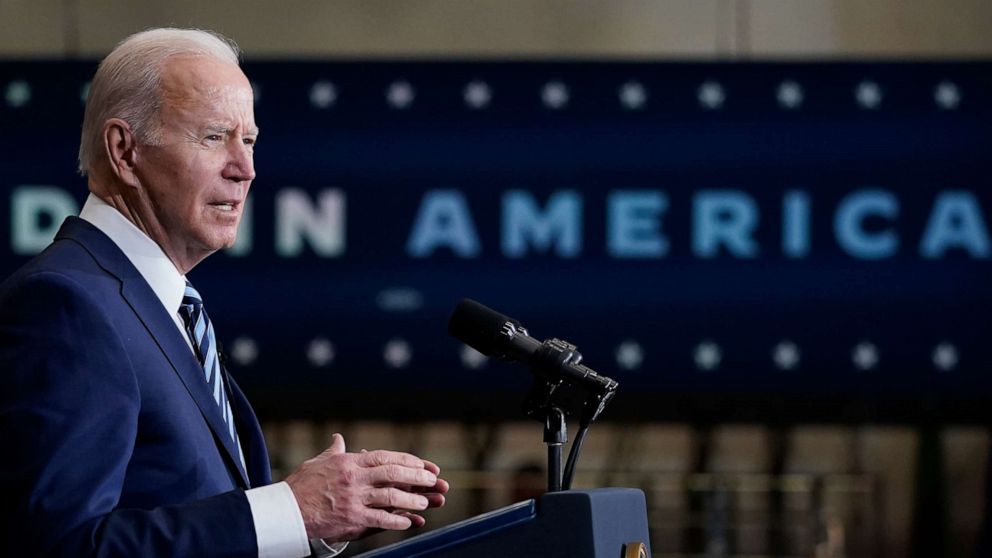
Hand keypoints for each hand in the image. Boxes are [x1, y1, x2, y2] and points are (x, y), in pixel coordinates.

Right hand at [285, 433, 449, 541]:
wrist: (286, 511)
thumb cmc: (301, 486)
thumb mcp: (318, 462)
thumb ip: (334, 451)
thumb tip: (338, 438)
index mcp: (349, 462)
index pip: (385, 457)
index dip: (408, 460)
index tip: (423, 464)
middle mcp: (354, 478)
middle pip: (394, 474)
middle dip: (417, 477)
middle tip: (433, 480)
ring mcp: (354, 499)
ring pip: (391, 496)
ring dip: (412, 499)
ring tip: (426, 502)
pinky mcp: (352, 518)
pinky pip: (381, 519)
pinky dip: (398, 520)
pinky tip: (410, 522)